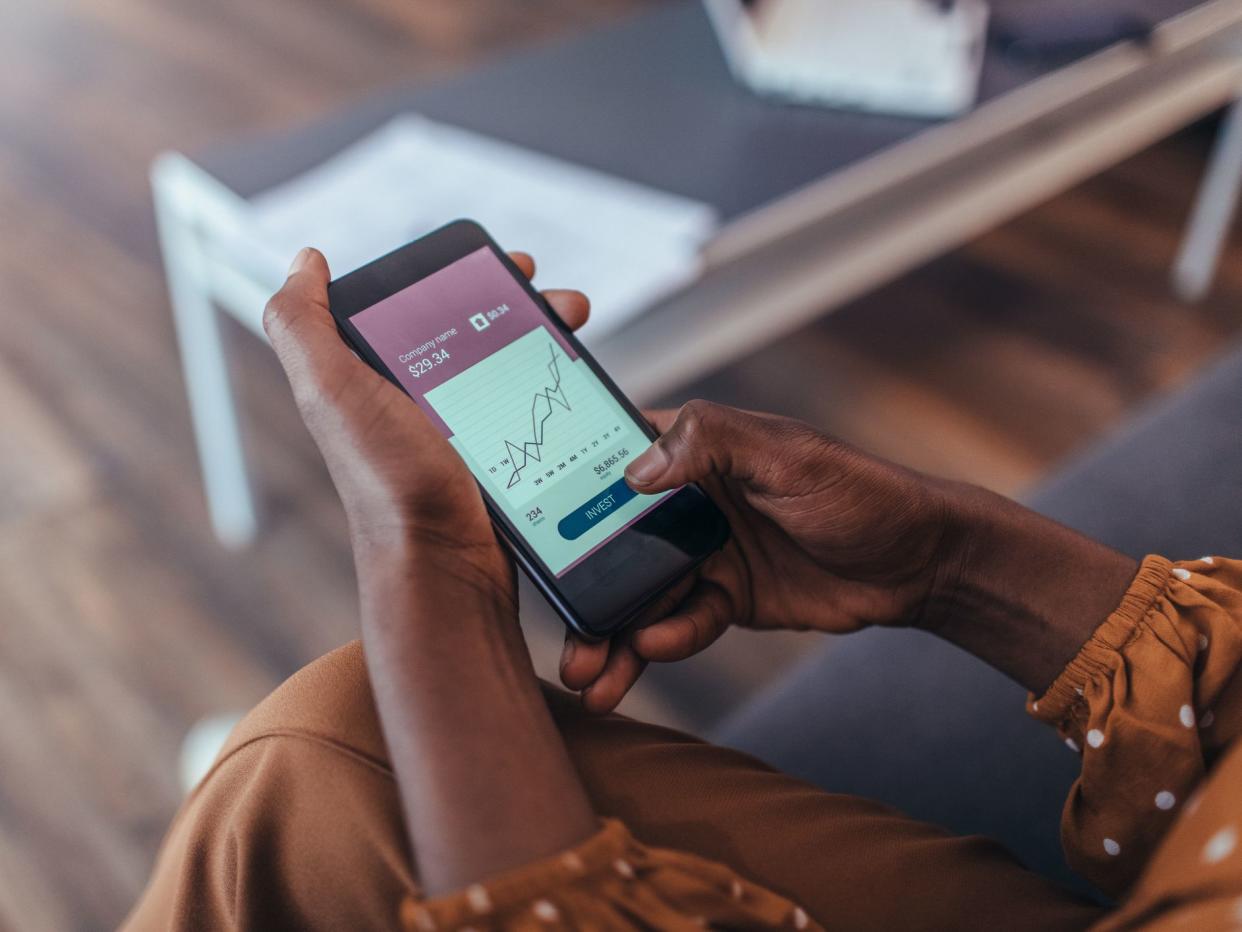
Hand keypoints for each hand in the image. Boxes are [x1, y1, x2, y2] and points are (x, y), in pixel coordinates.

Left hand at [263, 247, 589, 595]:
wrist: (446, 567)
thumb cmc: (391, 484)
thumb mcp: (333, 394)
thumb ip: (304, 326)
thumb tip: (304, 262)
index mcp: (373, 378)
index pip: (420, 306)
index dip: (462, 276)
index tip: (506, 264)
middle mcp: (413, 402)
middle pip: (475, 331)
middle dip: (521, 304)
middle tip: (560, 301)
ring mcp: (460, 433)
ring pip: (509, 366)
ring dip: (546, 340)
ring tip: (577, 329)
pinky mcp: (498, 461)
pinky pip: (530, 409)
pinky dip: (555, 388)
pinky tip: (579, 385)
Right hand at [561, 400, 957, 711]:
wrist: (917, 563)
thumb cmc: (858, 490)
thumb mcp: (787, 454)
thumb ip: (712, 443)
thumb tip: (636, 469)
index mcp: (692, 451)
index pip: (610, 461)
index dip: (562, 492)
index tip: (522, 531)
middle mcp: (686, 500)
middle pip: (613, 543)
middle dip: (581, 589)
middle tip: (560, 634)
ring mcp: (703, 553)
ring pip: (640, 594)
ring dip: (612, 635)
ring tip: (588, 676)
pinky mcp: (725, 598)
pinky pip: (682, 622)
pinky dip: (665, 642)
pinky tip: (652, 653)